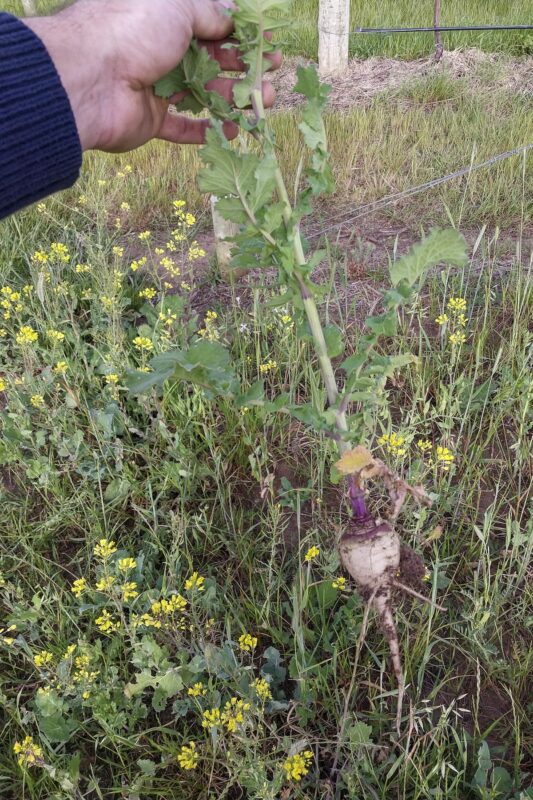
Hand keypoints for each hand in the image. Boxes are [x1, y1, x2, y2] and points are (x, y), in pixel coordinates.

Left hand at [25, 0, 280, 152]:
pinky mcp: (151, 119)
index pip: (211, 22)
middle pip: (211, 60)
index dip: (242, 33)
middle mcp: (160, 48)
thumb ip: (209, 13)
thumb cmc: (134, 29)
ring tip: (263, 106)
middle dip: (244, 68)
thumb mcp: (179, 6)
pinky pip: (182, 127)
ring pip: (202, 94)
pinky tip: (232, 132)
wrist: (91, 76)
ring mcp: (155, 85)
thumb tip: (231, 19)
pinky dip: (206, 130)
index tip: (269, 42)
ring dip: (233, 99)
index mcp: (165, 15)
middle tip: (273, 75)